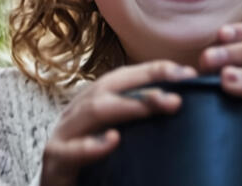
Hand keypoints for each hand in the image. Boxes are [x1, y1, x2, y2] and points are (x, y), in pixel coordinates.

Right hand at [40, 60, 198, 185]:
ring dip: (128, 106)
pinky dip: (91, 145)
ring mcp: (63, 136)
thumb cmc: (92, 171)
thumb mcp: (119, 141)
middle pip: (109, 87)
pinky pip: (70, 151)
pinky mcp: (54, 162)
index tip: (187, 75)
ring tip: (157, 106)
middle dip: (145, 84)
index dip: (153, 71)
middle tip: (178, 95)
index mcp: (92, 104)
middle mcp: (76, 113)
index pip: (123, 79)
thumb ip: (141, 126)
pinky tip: (113, 140)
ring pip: (93, 111)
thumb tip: (178, 108)